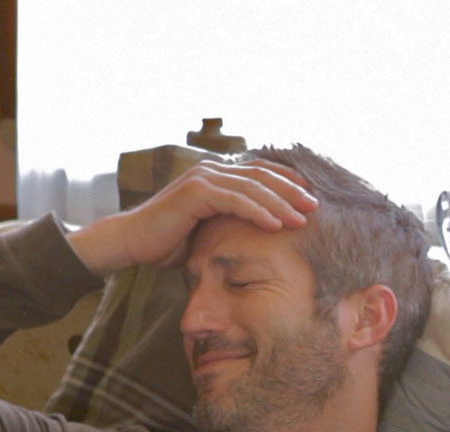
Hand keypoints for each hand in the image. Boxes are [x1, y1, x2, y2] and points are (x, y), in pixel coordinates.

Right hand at [69, 159, 317, 275]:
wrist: (133, 243)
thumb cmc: (170, 240)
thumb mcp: (209, 227)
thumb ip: (232, 219)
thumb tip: (263, 229)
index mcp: (217, 175)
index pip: (261, 172)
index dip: (288, 182)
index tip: (311, 197)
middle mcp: (211, 170)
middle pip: (262, 176)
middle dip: (292, 191)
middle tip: (316, 207)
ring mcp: (202, 178)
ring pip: (253, 187)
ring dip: (281, 203)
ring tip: (301, 219)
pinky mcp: (195, 192)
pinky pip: (235, 200)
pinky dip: (258, 212)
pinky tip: (276, 225)